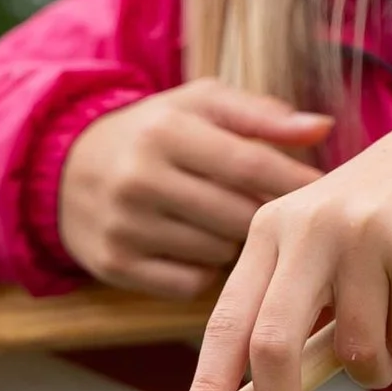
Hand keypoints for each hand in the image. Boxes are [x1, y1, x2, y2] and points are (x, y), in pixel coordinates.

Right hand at [58, 80, 331, 298]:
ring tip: (222, 221)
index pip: (249, 163)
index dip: (294, 181)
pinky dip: (202, 270)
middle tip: (272, 211)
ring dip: (232, 242)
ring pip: (217, 252)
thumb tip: (322, 128)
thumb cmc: (153, 133)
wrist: (65, 170)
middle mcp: (140, 178)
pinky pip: (189, 283)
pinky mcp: (114, 266)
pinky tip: (194, 247)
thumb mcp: (199, 107)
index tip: (326, 194)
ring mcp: (124, 226)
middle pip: (238, 215)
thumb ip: (261, 115)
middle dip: (263, 215)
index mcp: (165, 131)